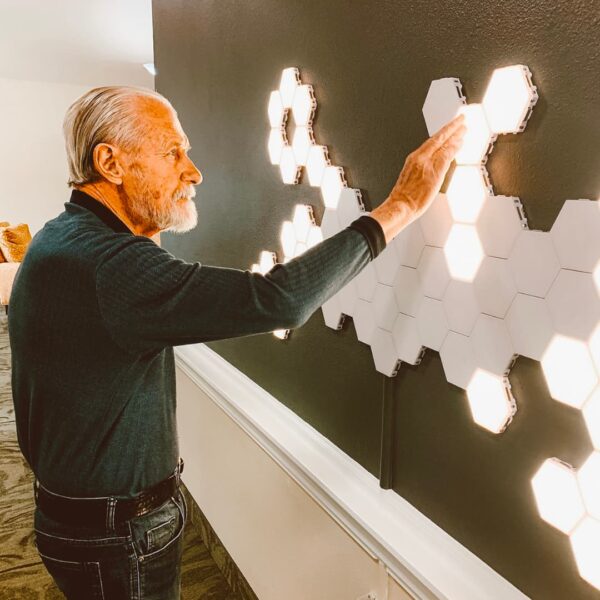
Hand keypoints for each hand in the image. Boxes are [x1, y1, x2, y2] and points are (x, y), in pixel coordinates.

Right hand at [370, 114, 465, 243]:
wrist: (399, 206)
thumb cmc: (403, 198)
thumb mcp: (410, 180)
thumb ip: (422, 171)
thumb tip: (432, 170)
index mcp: (413, 159)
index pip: (430, 142)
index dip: (441, 133)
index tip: (449, 128)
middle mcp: (420, 158)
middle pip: (438, 138)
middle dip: (450, 127)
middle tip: (461, 119)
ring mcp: (427, 163)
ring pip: (444, 143)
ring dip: (455, 134)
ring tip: (464, 128)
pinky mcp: (435, 170)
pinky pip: (447, 154)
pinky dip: (454, 146)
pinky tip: (461, 141)